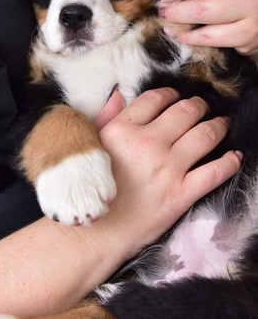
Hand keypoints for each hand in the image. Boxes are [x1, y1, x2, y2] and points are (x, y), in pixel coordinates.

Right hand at [96, 87, 240, 258]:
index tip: (176, 96)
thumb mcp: (91, 146)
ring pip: (205, 134)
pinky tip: (234, 156)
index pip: (155, 98)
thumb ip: (106, 116)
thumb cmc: (91, 188)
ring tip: (222, 123)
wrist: (95, 232)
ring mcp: (167, 169)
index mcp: (122, 130)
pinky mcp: (181, 194)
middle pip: (185, 111)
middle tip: (203, 106)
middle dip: (199, 105)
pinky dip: (229, 162)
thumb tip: (119, 93)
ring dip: (219, 125)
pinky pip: (215, 172)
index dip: (170, 93)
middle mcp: (147, 144)